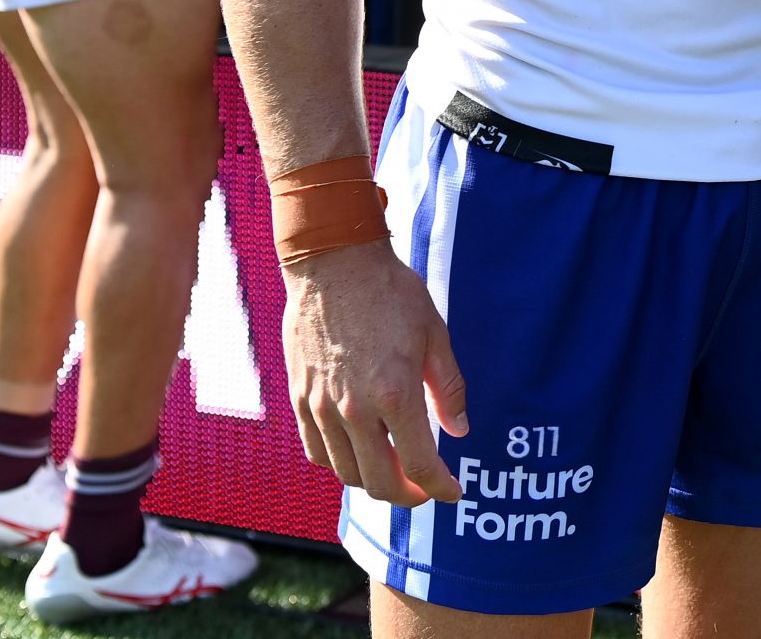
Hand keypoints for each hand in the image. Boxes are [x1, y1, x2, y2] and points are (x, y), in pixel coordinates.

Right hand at [283, 240, 469, 507]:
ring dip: (374, 483)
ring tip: (396, 472)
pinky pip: (317, 452)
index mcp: (395, 394)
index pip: (420, 465)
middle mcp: (355, 410)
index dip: (440, 488)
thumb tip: (460, 430)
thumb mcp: (435, 335)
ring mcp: (322, 408)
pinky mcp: (301, 400)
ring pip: (347, 473)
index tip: (453, 492)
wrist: (335, 265)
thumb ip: (449, 389)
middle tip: (425, 488)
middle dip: (408, 495)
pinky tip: (359, 454)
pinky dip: (341, 465)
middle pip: (380, 482)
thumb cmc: (392, 294)